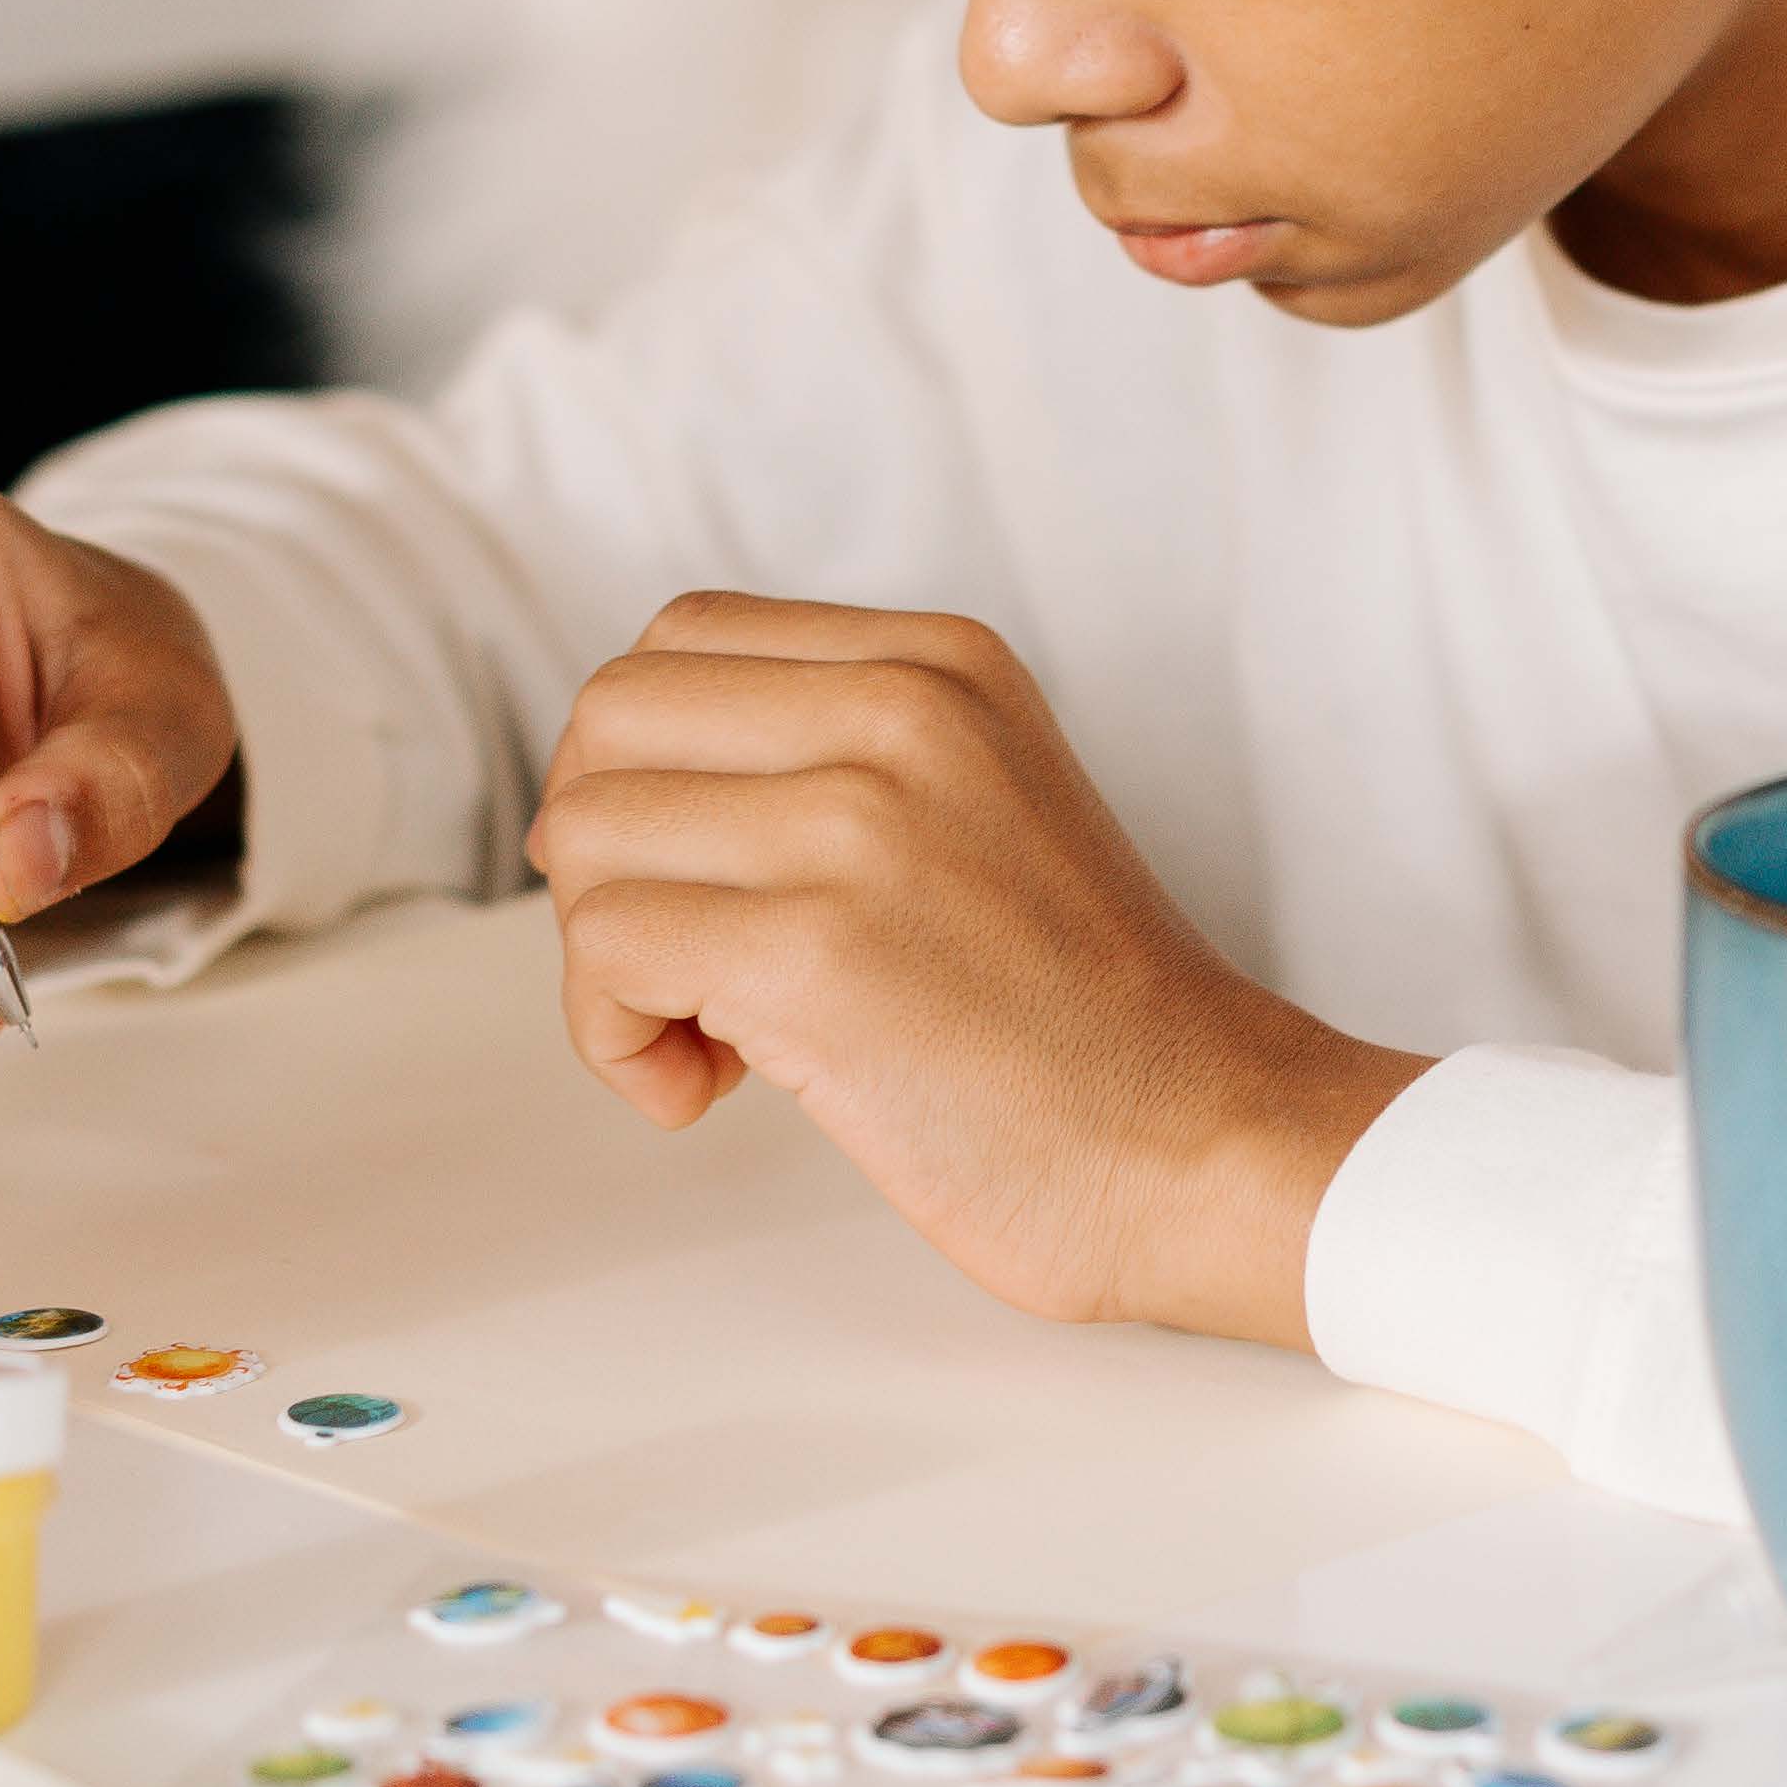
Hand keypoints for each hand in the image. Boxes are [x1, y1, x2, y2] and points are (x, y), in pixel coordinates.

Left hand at [530, 593, 1425, 1344]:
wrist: (1203, 1145)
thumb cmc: (1080, 1019)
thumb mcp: (980, 799)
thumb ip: (838, 754)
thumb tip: (615, 793)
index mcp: (942, 663)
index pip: (682, 641)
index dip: (647, 766)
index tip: (704, 873)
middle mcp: (902, 711)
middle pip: (610, 718)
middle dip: (604, 852)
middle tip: (683, 958)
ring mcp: (858, 822)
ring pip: (582, 833)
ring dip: (605, 962)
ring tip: (713, 1036)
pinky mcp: (815, 949)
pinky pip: (602, 952)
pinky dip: (617, 1041)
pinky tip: (707, 1088)